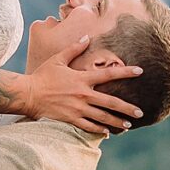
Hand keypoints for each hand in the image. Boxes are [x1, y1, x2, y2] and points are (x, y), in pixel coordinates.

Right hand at [18, 36, 141, 135]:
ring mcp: (78, 109)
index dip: (126, 72)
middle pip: (111, 102)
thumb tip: (86, 37)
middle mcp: (83, 95)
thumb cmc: (42, 75)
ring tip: (128, 125)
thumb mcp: (58, 59)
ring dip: (117, 121)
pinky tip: (108, 132)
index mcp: (82, 79)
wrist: (28, 94)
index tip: (140, 71)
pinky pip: (88, 126)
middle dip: (127, 108)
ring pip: (102, 117)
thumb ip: (74, 48)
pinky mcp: (70, 120)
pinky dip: (99, 129)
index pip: (109, 75)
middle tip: (141, 112)